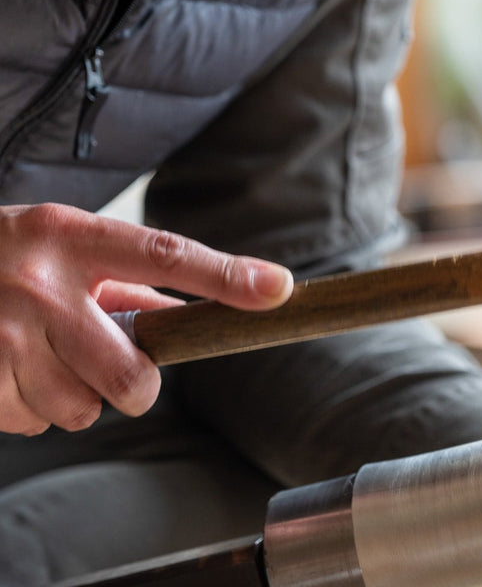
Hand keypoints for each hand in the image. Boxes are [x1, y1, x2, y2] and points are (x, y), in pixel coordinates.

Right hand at [0, 203, 292, 435]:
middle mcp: (38, 285)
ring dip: (75, 395)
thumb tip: (187, 318)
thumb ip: (128, 281)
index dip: (225, 276)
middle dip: (137, 386)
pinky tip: (11, 370)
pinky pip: (34, 422)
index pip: (165, 255)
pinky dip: (32, 407)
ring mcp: (1, 337)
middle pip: (131, 373)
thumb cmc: (6, 255)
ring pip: (81, 409)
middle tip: (121, 370)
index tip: (277, 287)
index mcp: (71, 237)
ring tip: (45, 356)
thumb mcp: (65, 246)